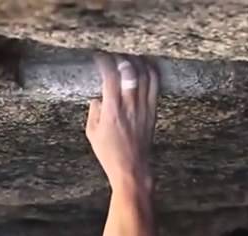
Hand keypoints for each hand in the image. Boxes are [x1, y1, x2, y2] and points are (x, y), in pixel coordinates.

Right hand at [85, 54, 159, 191]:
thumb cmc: (109, 153)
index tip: (98, 57)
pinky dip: (151, 71)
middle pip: (129, 71)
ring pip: (144, 75)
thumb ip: (94, 112)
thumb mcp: (92, 132)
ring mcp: (143, 107)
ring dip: (136, 61)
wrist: (131, 166)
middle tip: (113, 56)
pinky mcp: (152, 110)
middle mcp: (129, 106)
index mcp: (111, 111)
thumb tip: (97, 98)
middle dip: (120, 58)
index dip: (104, 62)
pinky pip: (155, 85)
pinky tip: (145, 66)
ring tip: (129, 57)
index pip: (109, 77)